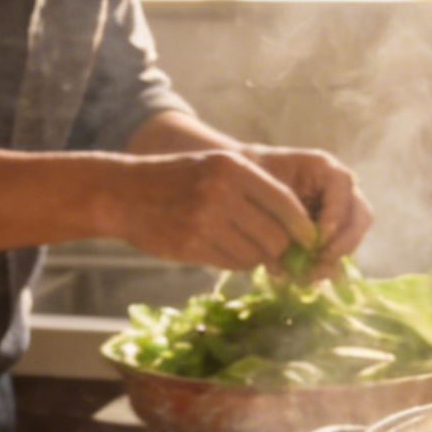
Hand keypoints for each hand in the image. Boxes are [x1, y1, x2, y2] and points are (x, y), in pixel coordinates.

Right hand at [98, 146, 369, 273]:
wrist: (122, 193)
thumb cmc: (176, 181)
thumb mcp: (215, 169)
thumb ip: (254, 192)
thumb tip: (297, 231)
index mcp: (233, 167)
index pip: (285, 202)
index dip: (302, 227)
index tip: (308, 240)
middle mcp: (221, 191)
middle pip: (275, 235)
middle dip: (281, 250)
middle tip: (279, 255)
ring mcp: (204, 220)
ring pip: (254, 254)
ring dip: (256, 258)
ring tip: (243, 248)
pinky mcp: (190, 245)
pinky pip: (230, 263)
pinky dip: (234, 263)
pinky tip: (222, 251)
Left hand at [238, 145, 371, 268]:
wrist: (242, 184)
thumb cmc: (253, 177)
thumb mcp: (262, 186)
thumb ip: (282, 210)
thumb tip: (302, 245)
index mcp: (325, 168)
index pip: (343, 187)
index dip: (336, 214)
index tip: (320, 238)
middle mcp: (340, 189)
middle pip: (360, 214)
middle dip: (344, 240)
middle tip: (321, 259)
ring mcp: (339, 211)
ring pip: (354, 235)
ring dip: (337, 255)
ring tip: (314, 271)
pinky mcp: (332, 232)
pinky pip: (339, 249)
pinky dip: (326, 263)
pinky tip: (308, 275)